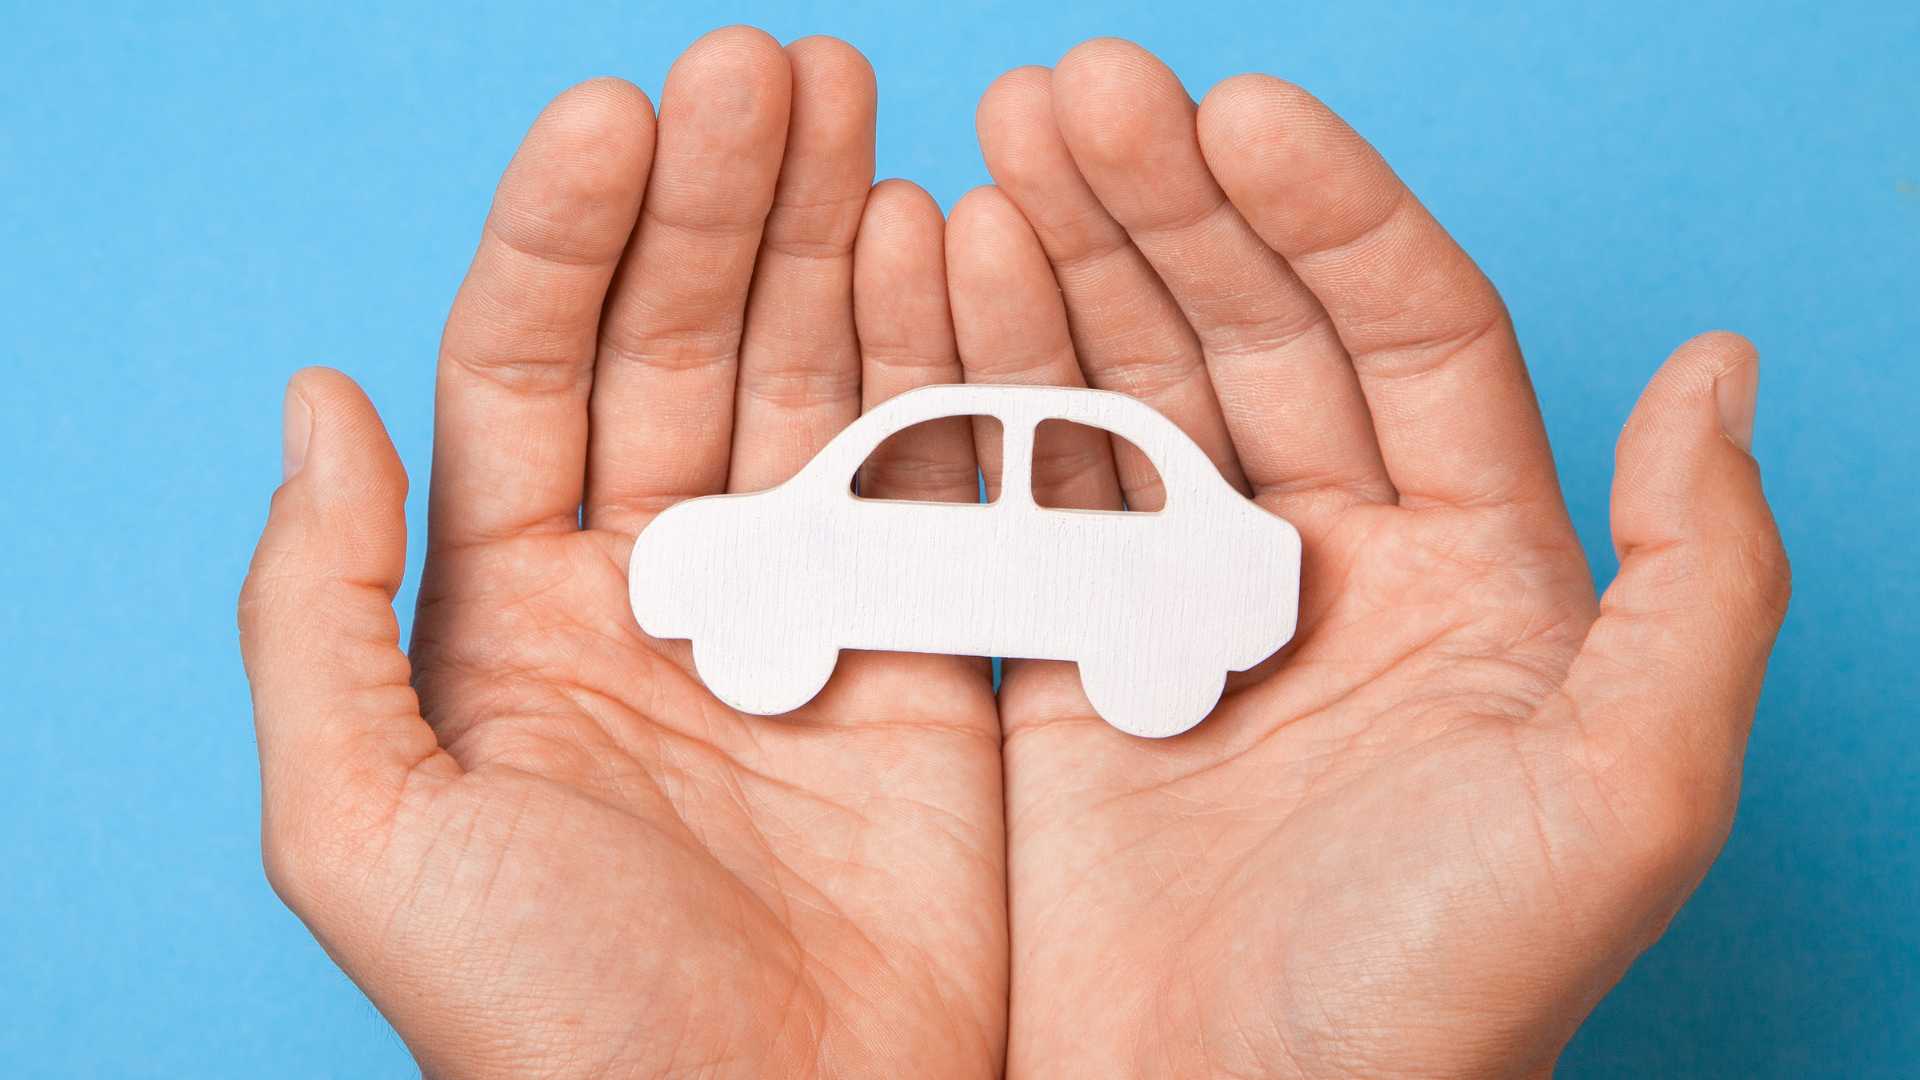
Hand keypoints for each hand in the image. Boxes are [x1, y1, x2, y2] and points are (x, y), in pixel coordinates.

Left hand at [238, 30, 1006, 1076]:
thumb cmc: (549, 1021)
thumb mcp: (366, 825)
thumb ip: (323, 608)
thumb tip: (316, 396)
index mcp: (513, 607)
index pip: (530, 365)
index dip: (569, 235)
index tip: (623, 114)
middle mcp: (660, 582)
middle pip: (683, 342)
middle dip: (721, 199)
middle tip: (774, 65)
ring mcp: (806, 607)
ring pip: (815, 383)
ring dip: (834, 244)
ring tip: (861, 112)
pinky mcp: (930, 653)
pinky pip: (937, 478)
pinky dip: (950, 364)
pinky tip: (949, 252)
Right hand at [948, 40, 1789, 1076]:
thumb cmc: (1439, 991)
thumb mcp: (1629, 791)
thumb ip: (1704, 578)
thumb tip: (1728, 368)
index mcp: (1471, 568)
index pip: (1402, 331)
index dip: (1325, 209)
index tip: (1233, 109)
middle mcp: (1325, 561)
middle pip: (1246, 330)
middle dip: (1164, 204)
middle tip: (1070, 93)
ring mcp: (1179, 601)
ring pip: (1124, 384)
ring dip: (1062, 262)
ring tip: (988, 150)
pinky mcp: (1062, 657)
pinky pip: (1019, 488)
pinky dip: (976, 384)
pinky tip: (939, 283)